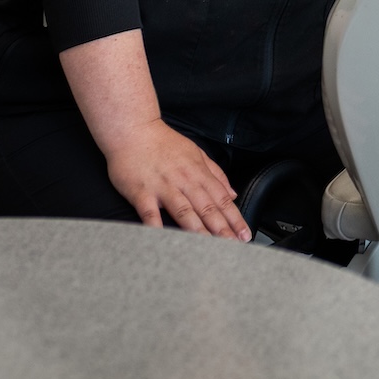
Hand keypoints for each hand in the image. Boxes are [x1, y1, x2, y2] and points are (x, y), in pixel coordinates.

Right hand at [100, 117, 251, 240]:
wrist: (133, 130)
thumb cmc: (164, 144)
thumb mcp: (196, 153)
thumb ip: (215, 174)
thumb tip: (232, 193)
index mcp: (199, 173)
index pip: (222, 199)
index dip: (235, 218)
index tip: (244, 234)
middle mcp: (184, 181)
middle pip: (207, 208)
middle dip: (222, 229)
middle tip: (233, 246)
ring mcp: (163, 186)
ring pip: (184, 211)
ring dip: (198, 231)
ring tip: (209, 248)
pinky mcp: (141, 191)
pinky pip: (150, 212)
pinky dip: (156, 225)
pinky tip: (163, 239)